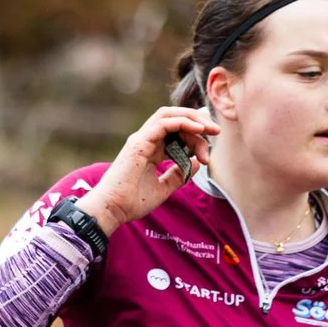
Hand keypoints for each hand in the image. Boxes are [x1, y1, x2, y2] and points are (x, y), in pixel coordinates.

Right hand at [83, 106, 220, 232]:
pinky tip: (198, 129)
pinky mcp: (139, 142)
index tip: (208, 153)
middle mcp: (145, 140)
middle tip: (215, 133)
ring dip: (192, 118)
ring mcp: (141, 139)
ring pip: (170, 115)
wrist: (112, 210)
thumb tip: (197, 163)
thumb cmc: (131, 202)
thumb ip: (179, 175)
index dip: (196, 136)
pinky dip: (183, 122)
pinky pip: (164, 123)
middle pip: (176, 120)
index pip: (176, 132)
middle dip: (198, 124)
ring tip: (210, 129)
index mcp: (150, 150)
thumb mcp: (163, 188)